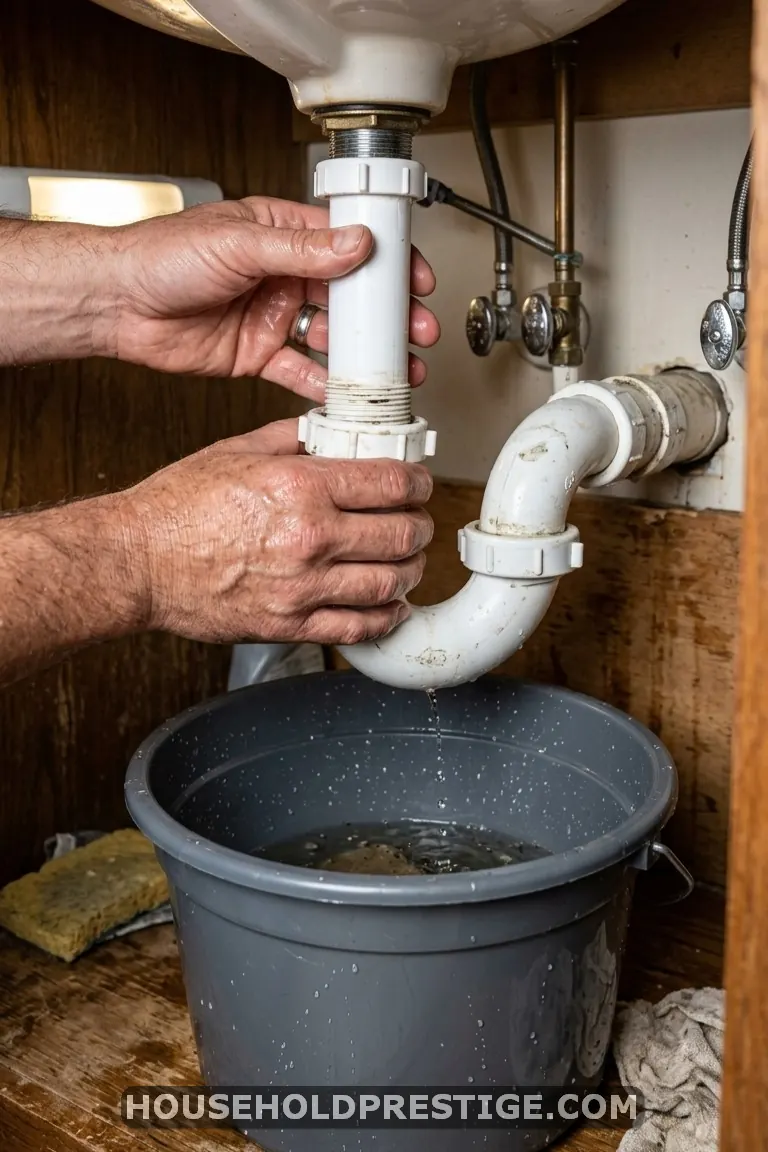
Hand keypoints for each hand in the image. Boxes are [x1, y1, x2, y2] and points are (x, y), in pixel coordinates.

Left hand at [108, 197, 439, 399]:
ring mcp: (272, 316)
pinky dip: (322, 385)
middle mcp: (282, 276)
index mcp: (281, 235)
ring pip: (331, 337)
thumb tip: (355, 244)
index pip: (348, 244)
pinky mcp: (257, 354)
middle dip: (386, 317)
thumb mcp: (239, 242)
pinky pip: (299, 372)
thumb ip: (301, 249)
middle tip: (417, 332)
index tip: (416, 280)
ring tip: (394, 369)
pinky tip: (344, 394)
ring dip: (362, 354)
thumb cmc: (161, 256)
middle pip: (349, 296)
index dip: (386, 263)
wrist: (116, 303)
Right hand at [121, 419, 433, 644]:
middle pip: (401, 534)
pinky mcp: (289, 625)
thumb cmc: (177, 509)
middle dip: (420, 526)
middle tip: (418, 522)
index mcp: (300, 488)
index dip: (418, 482)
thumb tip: (329, 432)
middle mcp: (308, 538)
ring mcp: (302, 587)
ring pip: (389, 583)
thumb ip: (292, 440)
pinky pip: (358, 627)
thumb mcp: (236, 451)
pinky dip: (386, 617)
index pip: (390, 484)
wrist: (138, 562)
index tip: (419, 484)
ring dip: (411, 571)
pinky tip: (390, 606)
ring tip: (409, 562)